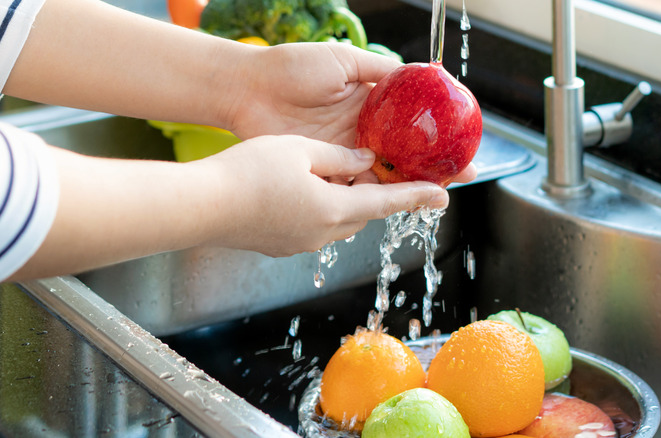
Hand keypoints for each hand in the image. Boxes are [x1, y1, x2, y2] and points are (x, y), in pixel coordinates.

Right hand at [196, 135, 448, 256]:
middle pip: (362, 212)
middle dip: (374, 194)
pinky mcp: (280, 245)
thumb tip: (363, 161)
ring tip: (333, 173)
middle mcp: (323, 233)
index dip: (417, 197)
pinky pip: (312, 225)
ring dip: (343, 200)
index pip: (387, 203)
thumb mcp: (300, 150)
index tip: (444, 196)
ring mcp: (300, 243)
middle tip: (379, 171)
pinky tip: (299, 189)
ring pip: (337, 220)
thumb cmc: (248, 173)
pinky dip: (319, 208)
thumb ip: (338, 157)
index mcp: (334, 209)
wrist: (201, 206)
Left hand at [226, 42, 477, 184]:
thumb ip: (379, 70)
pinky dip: (369, 195)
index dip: (434, 138)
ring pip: (380, 177)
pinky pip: (350, 188)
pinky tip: (391, 200)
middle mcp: (359, 134)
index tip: (461, 146)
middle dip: (431, 170)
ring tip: (432, 194)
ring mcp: (341, 155)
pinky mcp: (321, 172)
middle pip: (402, 158)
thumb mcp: (343, 61)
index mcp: (368, 107)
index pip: (410, 127)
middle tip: (458, 179)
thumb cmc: (292, 68)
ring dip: (405, 187)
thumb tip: (417, 74)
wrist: (248, 88)